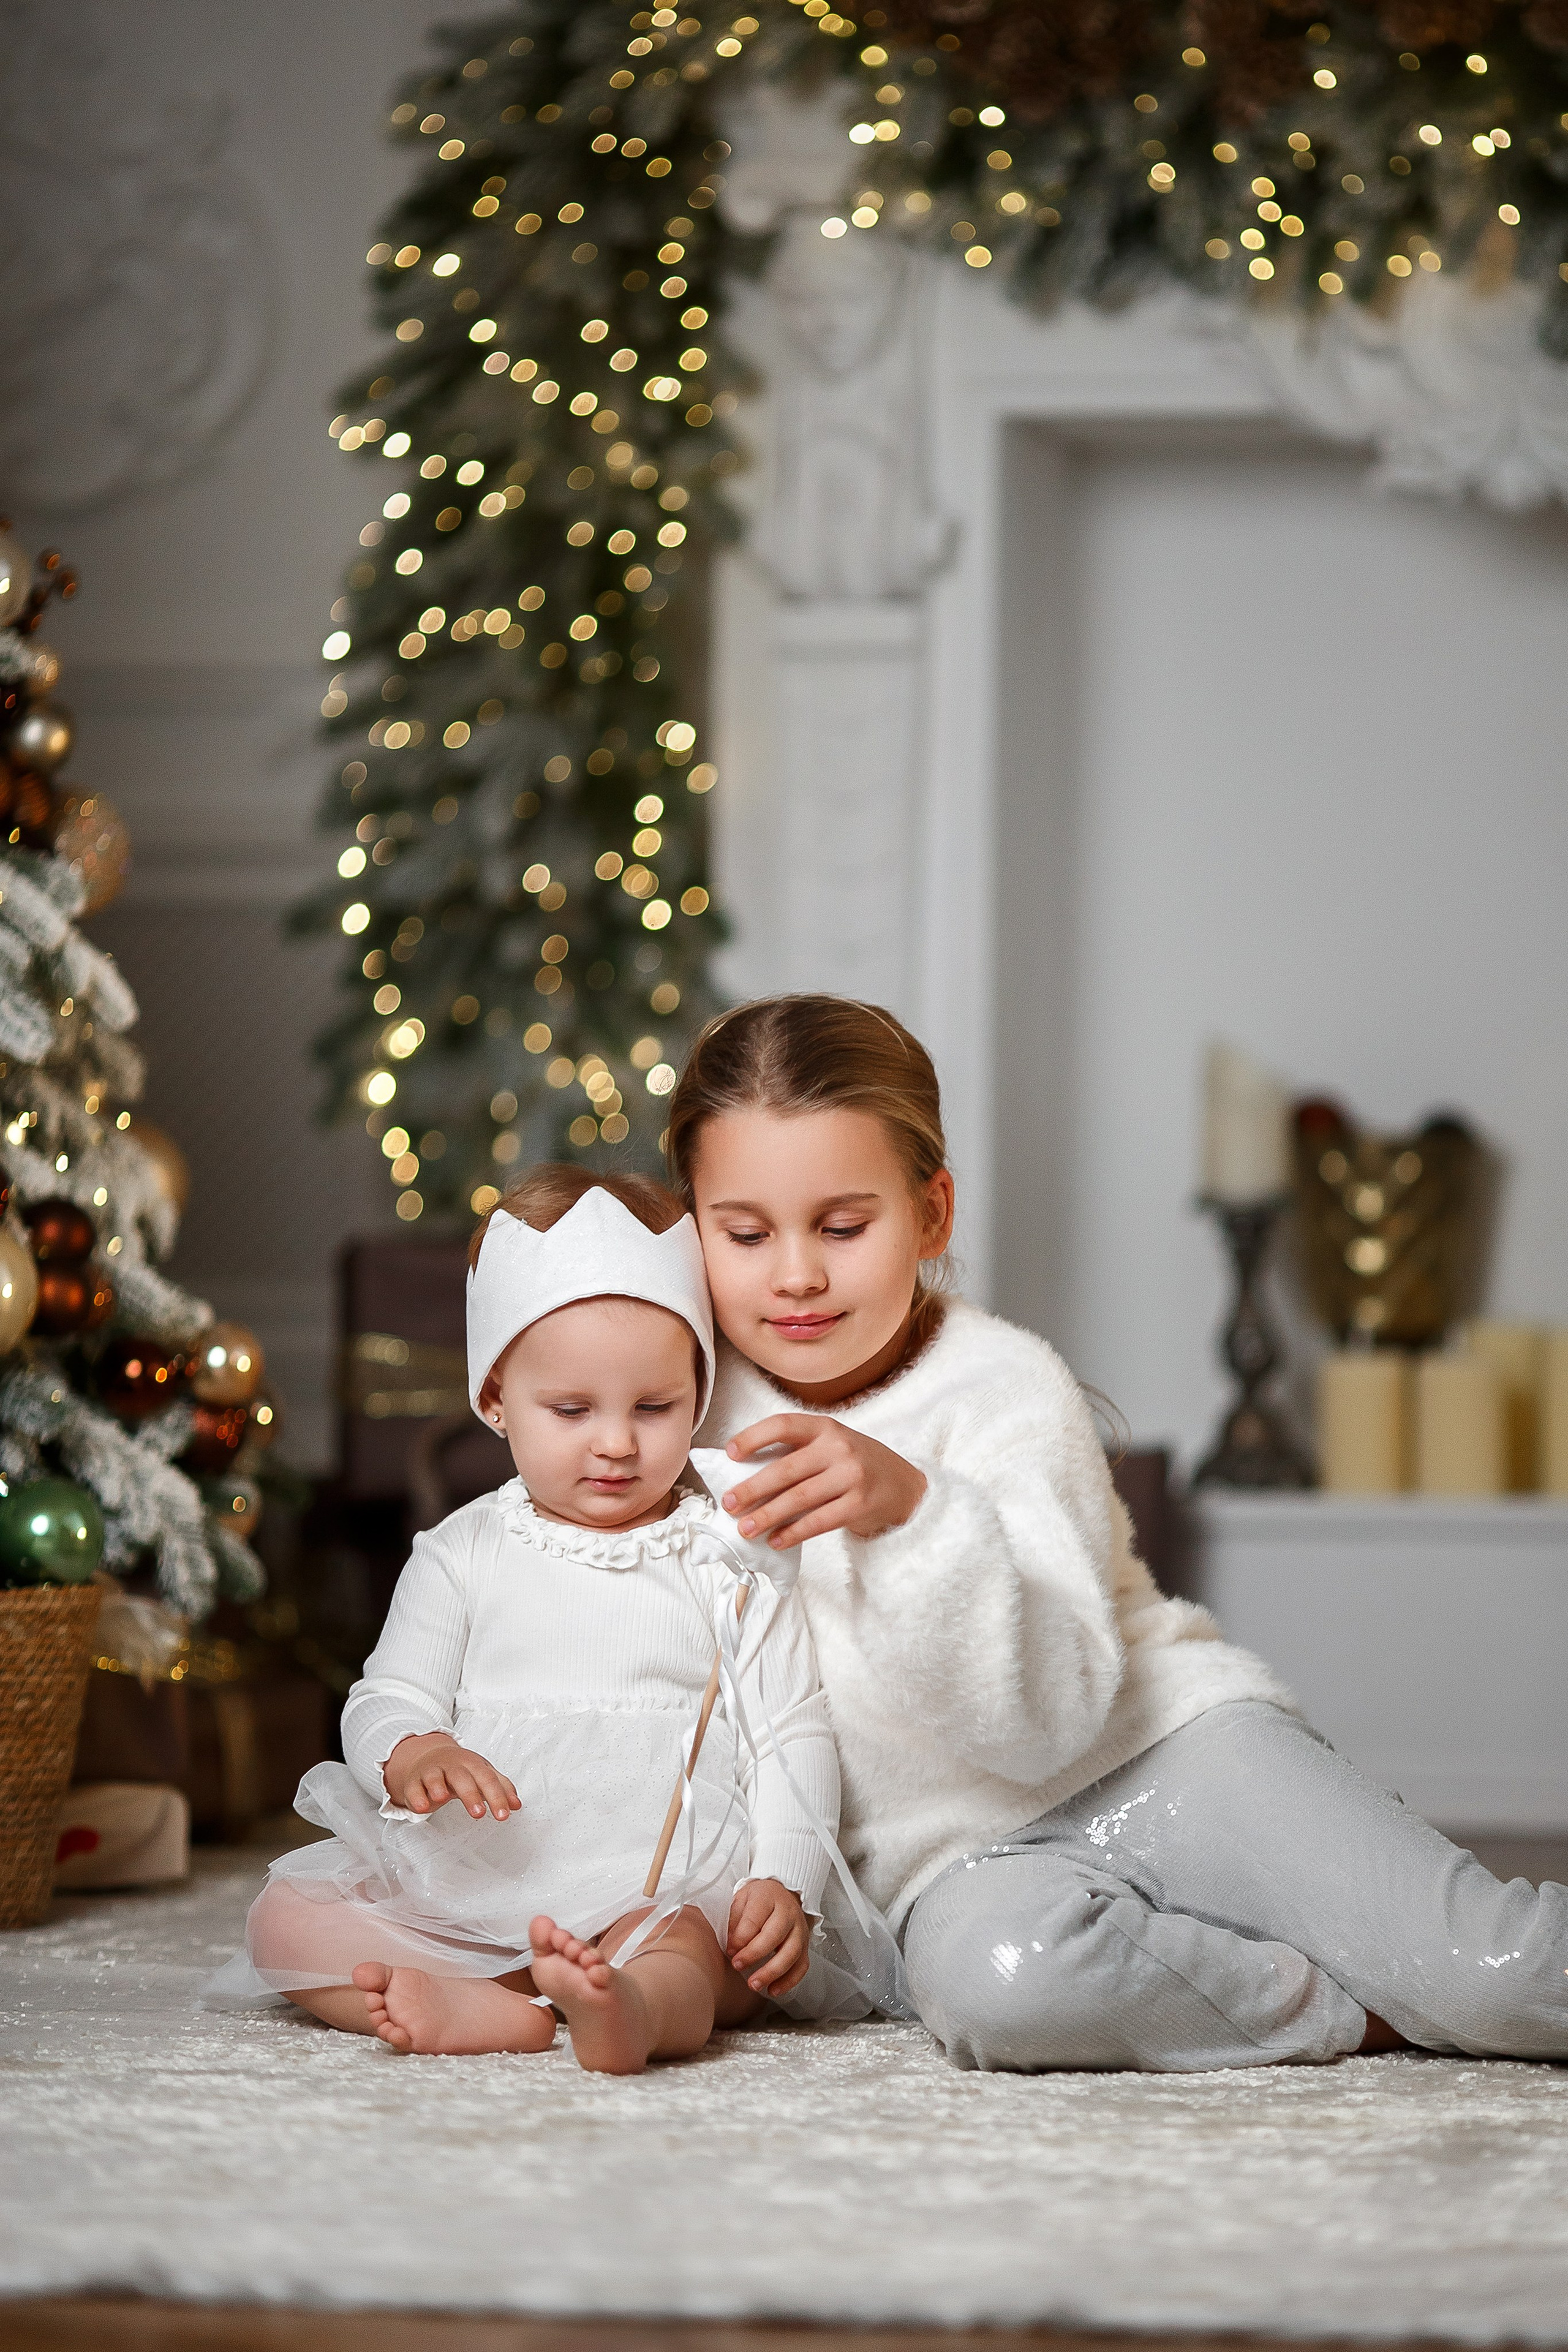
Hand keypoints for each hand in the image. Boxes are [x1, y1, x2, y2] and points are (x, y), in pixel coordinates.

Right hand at [382, 1732, 518, 1821]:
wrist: (429, 1756)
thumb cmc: (460, 1768)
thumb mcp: (482, 1773)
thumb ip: (501, 1788)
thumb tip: (517, 1805)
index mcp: (472, 1764)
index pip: (487, 1779)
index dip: (497, 1797)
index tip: (503, 1815)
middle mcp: (452, 1766)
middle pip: (462, 1777)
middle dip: (470, 1795)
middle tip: (479, 1814)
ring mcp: (432, 1772)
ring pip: (434, 1778)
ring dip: (437, 1787)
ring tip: (442, 1798)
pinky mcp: (414, 1782)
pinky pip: (414, 1788)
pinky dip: (416, 1797)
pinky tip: (422, 1806)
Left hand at [723, 1414, 926, 1547]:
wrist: (904, 1485)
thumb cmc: (855, 1464)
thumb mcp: (831, 1445)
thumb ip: (798, 1452)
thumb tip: (745, 1474)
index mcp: (825, 1427)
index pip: (783, 1425)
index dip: (753, 1437)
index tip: (730, 1453)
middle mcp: (838, 1448)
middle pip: (786, 1469)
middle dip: (752, 1488)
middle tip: (728, 1504)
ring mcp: (851, 1476)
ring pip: (799, 1498)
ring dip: (767, 1516)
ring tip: (745, 1529)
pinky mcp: (859, 1504)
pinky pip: (819, 1521)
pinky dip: (794, 1533)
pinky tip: (775, 1541)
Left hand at [727, 1878, 811, 1996]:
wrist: (781, 1896)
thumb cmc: (758, 1900)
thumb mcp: (741, 1900)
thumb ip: (735, 1921)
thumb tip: (732, 1945)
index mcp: (769, 1897)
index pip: (755, 1918)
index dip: (741, 1937)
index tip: (730, 1949)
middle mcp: (788, 1913)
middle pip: (775, 1935)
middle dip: (754, 1954)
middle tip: (738, 1966)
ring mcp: (800, 1930)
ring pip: (791, 1953)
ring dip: (772, 1972)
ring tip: (754, 1984)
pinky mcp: (805, 1946)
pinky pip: (801, 1966)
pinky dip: (789, 1981)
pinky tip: (773, 1990)